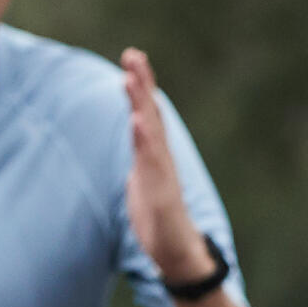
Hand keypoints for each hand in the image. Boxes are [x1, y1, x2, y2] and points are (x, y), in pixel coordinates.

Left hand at [118, 49, 203, 281]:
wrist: (176, 252)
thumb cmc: (159, 219)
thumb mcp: (143, 182)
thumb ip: (142, 160)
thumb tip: (138, 146)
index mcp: (153, 155)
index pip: (147, 114)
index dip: (140, 88)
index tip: (132, 59)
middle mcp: (160, 159)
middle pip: (150, 114)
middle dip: (142, 84)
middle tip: (133, 54)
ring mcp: (161, 174)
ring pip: (150, 132)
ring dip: (140, 104)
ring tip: (131, 78)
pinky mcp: (162, 192)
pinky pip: (152, 162)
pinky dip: (144, 140)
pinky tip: (137, 121)